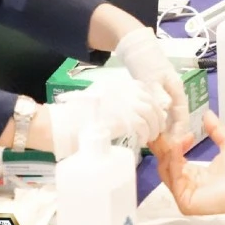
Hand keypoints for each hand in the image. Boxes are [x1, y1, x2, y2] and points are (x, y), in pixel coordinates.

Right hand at [48, 77, 168, 157]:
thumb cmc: (78, 114)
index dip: (150, 102)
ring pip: (151, 114)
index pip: (142, 89)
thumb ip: (114, 100)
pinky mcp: (126, 118)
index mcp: (117, 84)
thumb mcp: (98, 97)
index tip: (152, 113)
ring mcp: (126, 103)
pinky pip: (144, 126)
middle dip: (157, 116)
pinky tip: (141, 140)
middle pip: (150, 101)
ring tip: (149, 137)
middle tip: (156, 129)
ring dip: (153, 127)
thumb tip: (130, 110)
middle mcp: (124, 90)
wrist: (68, 124)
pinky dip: (145, 134)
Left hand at [113, 27, 189, 137]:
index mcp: (177, 88)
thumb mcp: (152, 78)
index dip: (180, 129)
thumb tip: (166, 110)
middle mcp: (174, 92)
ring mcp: (166, 92)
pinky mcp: (158, 92)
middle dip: (173, 131)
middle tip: (165, 146)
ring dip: (165, 126)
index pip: (182, 113)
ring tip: (158, 140)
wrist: (137, 48)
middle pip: (177, 115)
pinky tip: (151, 126)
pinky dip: (158, 118)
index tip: (175, 143)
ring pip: (169, 113)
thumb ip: (159, 94)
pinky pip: (161, 109)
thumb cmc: (146, 62)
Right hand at [154, 111, 224, 215]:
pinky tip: (178, 147)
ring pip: (166, 171)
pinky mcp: (186, 202)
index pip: (173, 160)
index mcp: (194, 175)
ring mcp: (185, 195)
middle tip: (160, 130)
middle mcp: (187, 185)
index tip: (171, 128)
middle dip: (162, 147)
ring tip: (177, 138)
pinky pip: (174, 180)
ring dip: (170, 152)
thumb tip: (207, 113)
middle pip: (165, 165)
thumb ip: (216, 129)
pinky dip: (174, 162)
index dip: (170, 144)